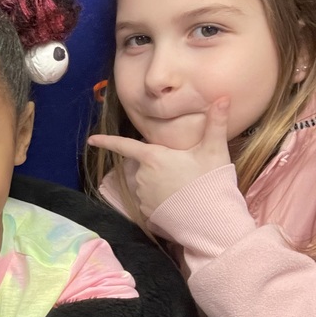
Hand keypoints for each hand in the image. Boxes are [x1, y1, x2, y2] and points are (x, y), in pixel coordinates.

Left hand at [88, 99, 231, 218]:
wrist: (210, 219)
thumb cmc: (210, 181)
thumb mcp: (215, 150)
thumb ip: (217, 123)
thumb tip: (224, 97)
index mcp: (153, 157)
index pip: (124, 146)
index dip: (107, 142)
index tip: (91, 140)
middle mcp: (142, 176)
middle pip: (145, 164)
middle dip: (159, 164)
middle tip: (185, 169)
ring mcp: (142, 195)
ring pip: (147, 183)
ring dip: (160, 182)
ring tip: (185, 186)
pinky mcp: (147, 212)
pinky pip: (150, 200)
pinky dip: (161, 198)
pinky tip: (179, 200)